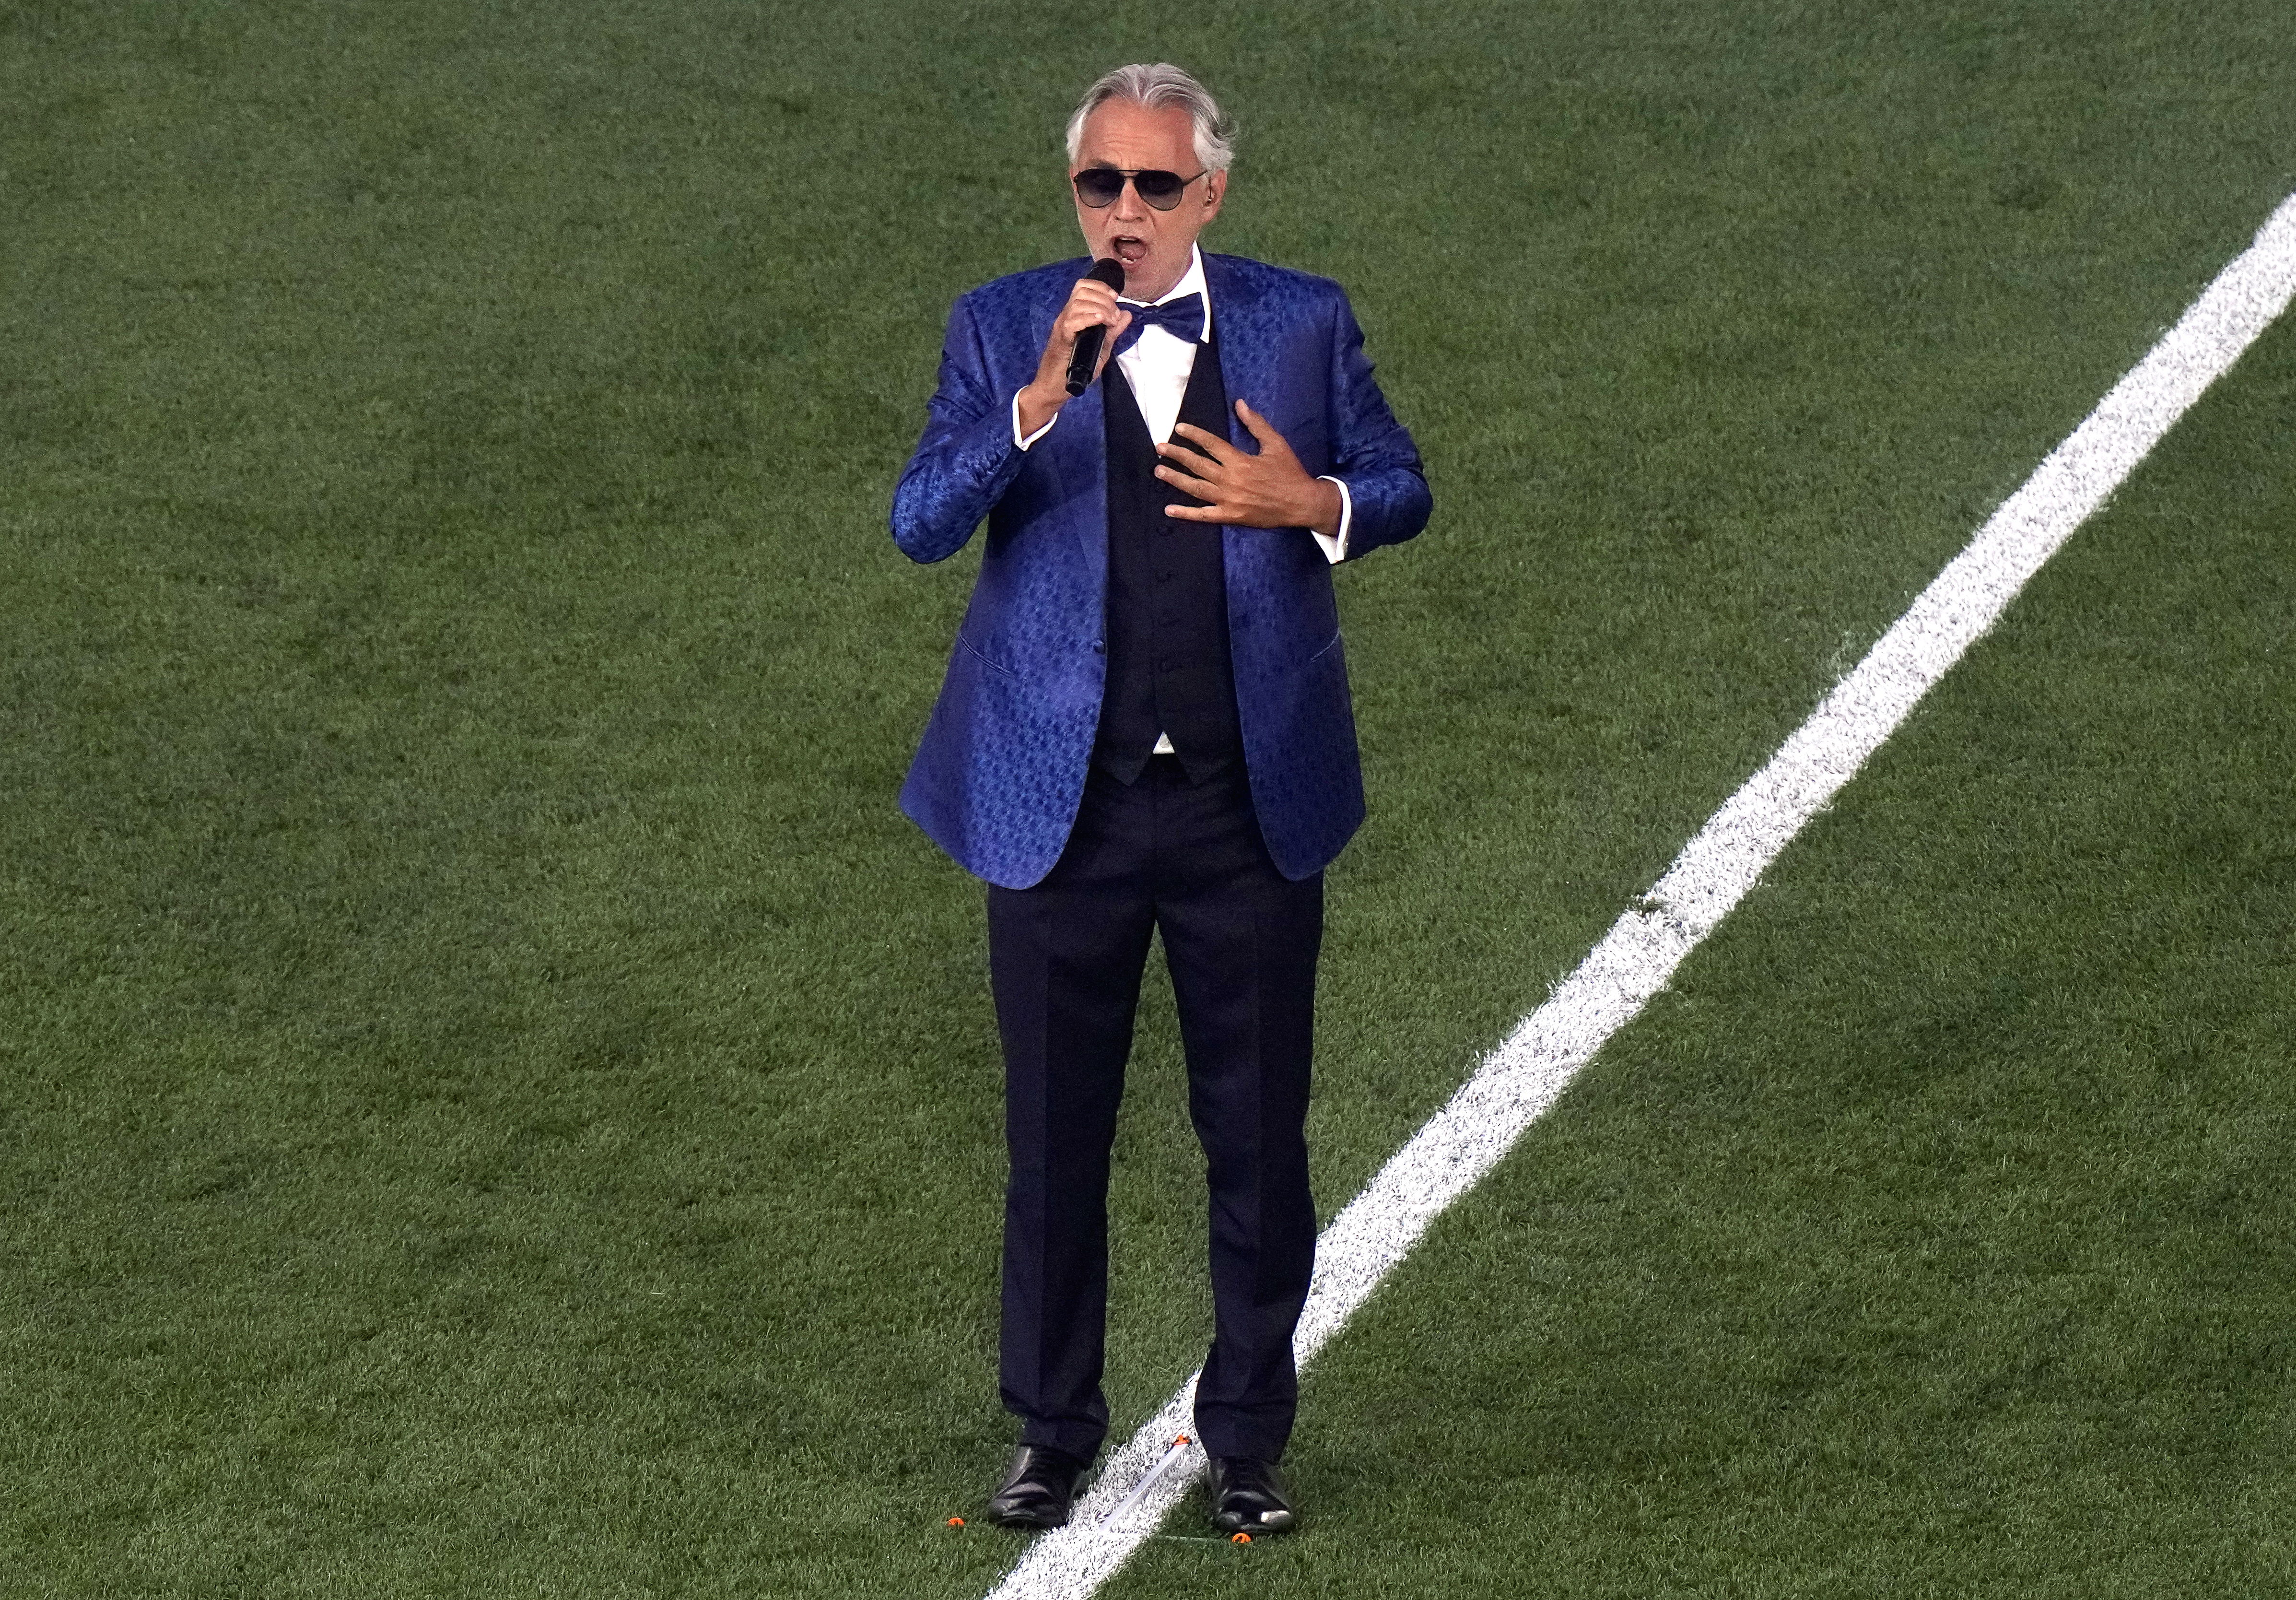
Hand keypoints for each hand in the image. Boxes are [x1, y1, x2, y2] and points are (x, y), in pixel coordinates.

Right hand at [1015, 278, 1133, 437]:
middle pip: (1081, 292)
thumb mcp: (1101, 347)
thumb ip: (1113, 331)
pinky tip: (1100, 321)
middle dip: (1104, 299)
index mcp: (1074, 315)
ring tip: (1110, 321)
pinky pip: (1071, 322)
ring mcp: (1062, 327)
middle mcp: (1066, 317)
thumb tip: (1126, 314)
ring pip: (1078, 304)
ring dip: (1100, 308)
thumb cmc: (1075, 367)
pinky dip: (1088, 318)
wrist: (1055, 386)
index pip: (1083, 287)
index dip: (1100, 287)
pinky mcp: (1061, 339)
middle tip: (1114, 315)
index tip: (1114, 297)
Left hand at [1155, 401, 1342, 534]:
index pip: (1210, 444)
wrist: (1301, 503)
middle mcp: (1230, 480)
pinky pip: (1204, 515)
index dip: (1193, 434)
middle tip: (1160, 447)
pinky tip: (1169, 510)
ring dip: (1175, 479)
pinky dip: (1186, 513)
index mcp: (1240, 460)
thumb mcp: (1276, 444)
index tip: (1179, 428)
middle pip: (1197, 464)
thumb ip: (1256, 424)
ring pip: (1195, 488)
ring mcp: (1228, 500)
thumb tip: (1240, 404)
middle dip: (1176, 455)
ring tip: (1159, 471)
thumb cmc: (1289, 472)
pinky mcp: (1230, 516)